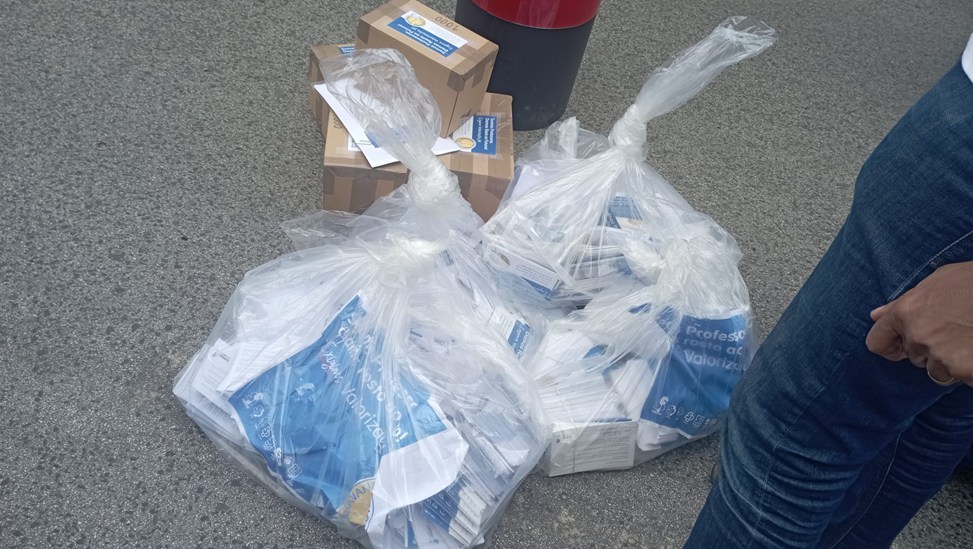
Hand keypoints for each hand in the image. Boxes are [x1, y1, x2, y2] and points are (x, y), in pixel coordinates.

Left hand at [866, 261, 972, 385]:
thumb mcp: (940, 281)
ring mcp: (941, 356)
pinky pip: (960, 377)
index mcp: (906, 312)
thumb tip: (876, 316)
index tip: (900, 346)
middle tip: (955, 329)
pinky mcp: (964, 371)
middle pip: (913, 356)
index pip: (877, 342)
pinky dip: (969, 368)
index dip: (890, 344)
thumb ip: (905, 301)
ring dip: (950, 360)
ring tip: (968, 337)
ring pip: (936, 370)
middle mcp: (918, 337)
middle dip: (929, 347)